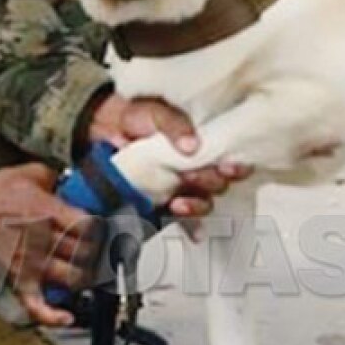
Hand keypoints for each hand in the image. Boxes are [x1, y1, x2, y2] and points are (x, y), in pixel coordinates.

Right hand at [0, 164, 100, 326]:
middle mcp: (43, 239)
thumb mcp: (31, 172)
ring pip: (72, 279)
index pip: (91, 228)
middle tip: (102, 255)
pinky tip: (66, 317)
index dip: (103, 232)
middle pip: (86, 255)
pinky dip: (52, 316)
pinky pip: (36, 304)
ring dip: (84, 279)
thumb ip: (57, 177)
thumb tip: (72, 182)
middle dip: (98, 255)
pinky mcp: (16, 277)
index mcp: (49, 212)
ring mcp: (30, 261)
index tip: (105, 233)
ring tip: (87, 273)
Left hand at [83, 93, 252, 219]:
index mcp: (204, 144)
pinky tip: (190, 231)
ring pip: (203, 203)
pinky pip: (184, 220)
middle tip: (190, 176)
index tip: (225, 167)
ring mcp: (183, 186)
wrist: (108, 127)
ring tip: (179, 202)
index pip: (231, 160)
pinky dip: (189, 228)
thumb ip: (175, 125)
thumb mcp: (157, 112)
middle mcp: (198, 167)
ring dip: (196, 205)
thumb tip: (192, 145)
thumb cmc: (140, 116)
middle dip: (209, 183)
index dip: (235, 167)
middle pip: (218, 184)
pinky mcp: (166, 202)